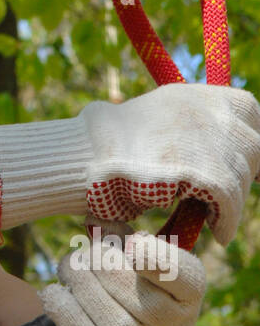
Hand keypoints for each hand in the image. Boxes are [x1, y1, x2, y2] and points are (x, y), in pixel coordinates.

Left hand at [35, 220, 205, 325]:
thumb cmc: (127, 299)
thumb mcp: (134, 268)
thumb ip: (120, 239)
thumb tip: (95, 219)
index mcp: (187, 295)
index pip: (184, 275)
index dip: (158, 258)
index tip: (132, 244)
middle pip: (122, 280)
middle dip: (92, 259)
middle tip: (78, 257)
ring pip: (100, 307)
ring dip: (74, 281)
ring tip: (66, 271)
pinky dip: (63, 311)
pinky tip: (54, 297)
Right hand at [80, 84, 259, 245]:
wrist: (83, 158)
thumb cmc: (107, 147)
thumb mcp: (156, 120)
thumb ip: (189, 126)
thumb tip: (215, 144)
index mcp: (196, 93)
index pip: (249, 110)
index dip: (250, 137)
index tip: (247, 162)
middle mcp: (208, 110)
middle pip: (253, 145)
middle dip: (247, 171)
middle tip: (230, 193)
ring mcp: (209, 138)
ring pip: (241, 177)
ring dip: (231, 201)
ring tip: (214, 217)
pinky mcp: (207, 172)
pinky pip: (230, 203)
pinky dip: (226, 221)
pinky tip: (218, 232)